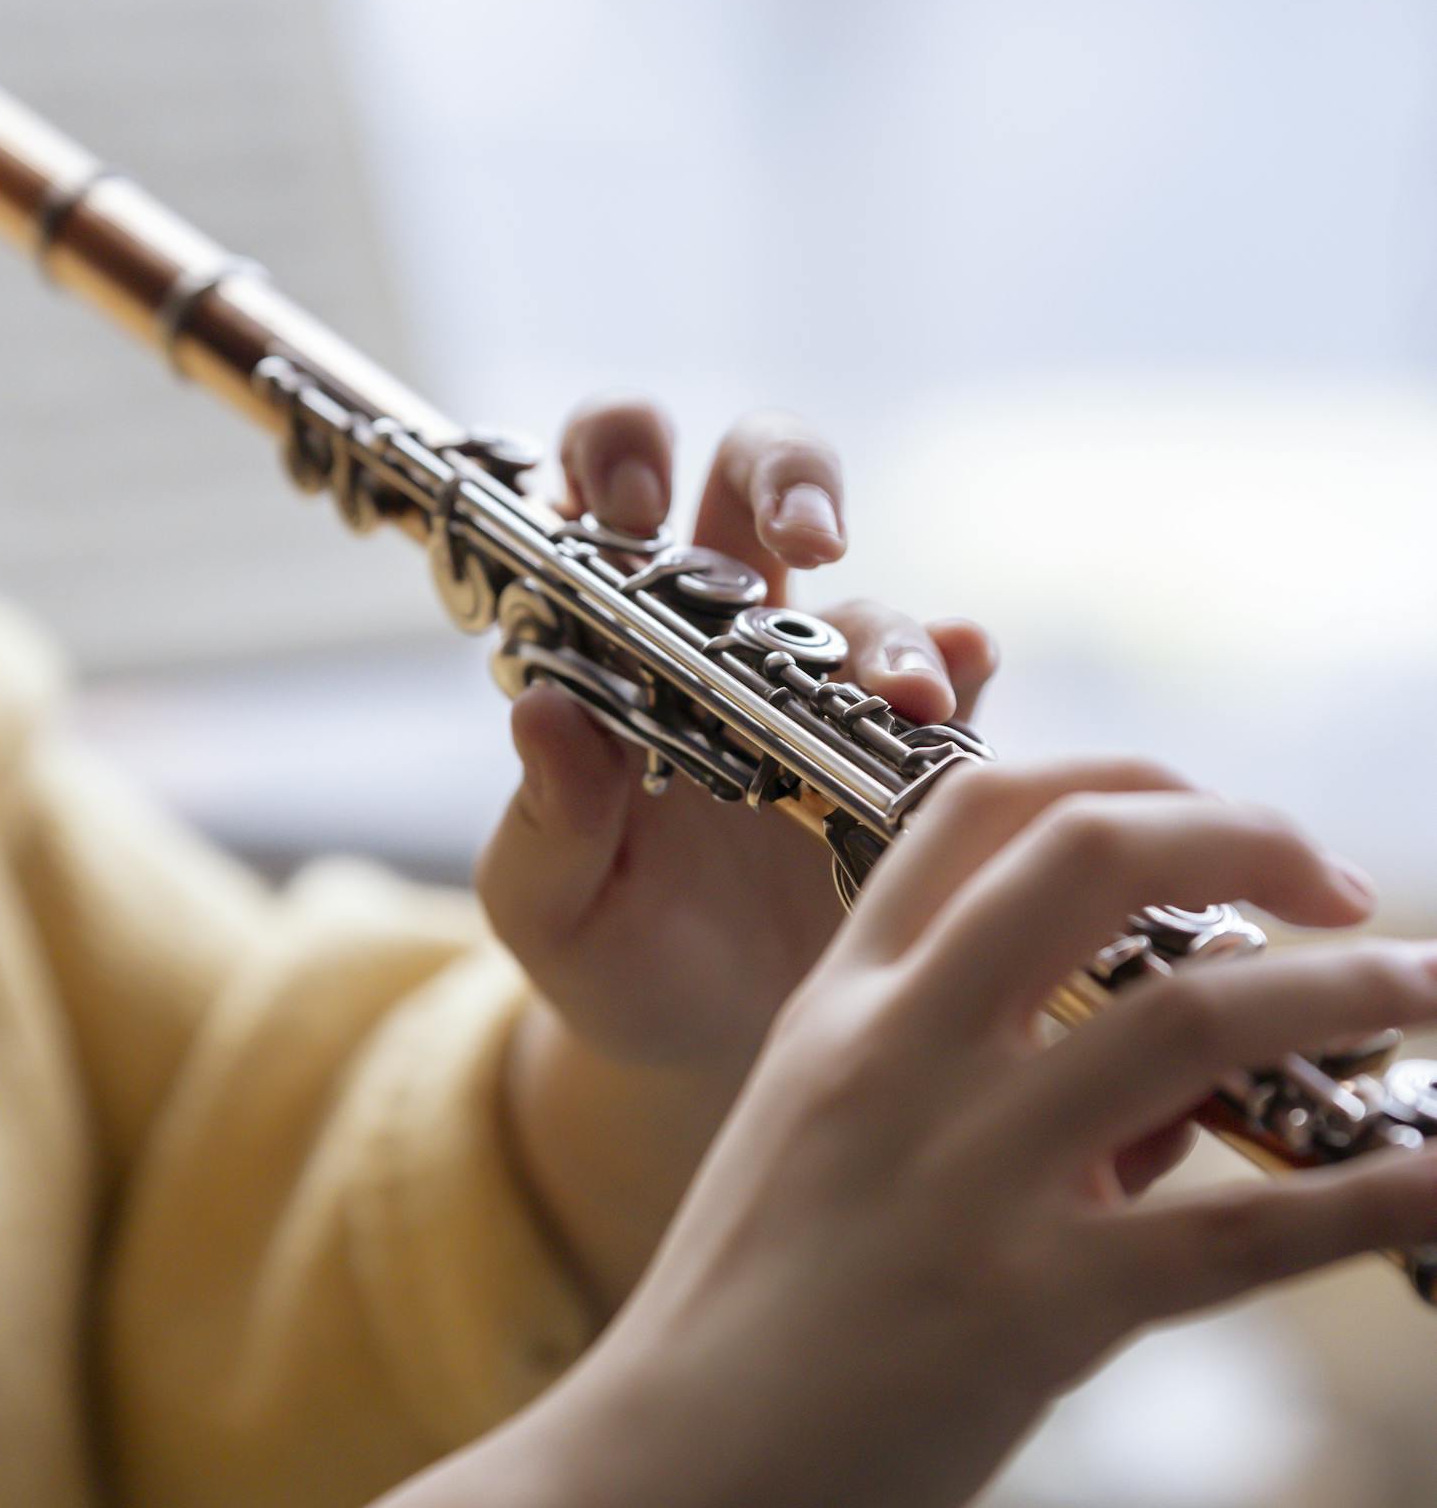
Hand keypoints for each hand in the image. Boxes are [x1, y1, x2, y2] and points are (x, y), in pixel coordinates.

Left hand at [475, 397, 997, 1307]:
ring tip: (900, 698)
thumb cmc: (612, 957)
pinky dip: (965, 670)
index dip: (618, 456)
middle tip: (808, 536)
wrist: (713, 1051)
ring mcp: (823, 689)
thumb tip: (544, 713)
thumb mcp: (548, 910)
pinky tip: (966, 687)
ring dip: (889, 631)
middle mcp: (723, 636)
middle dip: (787, 474)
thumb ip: (542, 822)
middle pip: (759, 476)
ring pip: (868, 597)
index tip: (629, 505)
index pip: (610, 484)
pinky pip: (955, 683)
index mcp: (613, 638)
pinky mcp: (907, 754)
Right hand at [562, 759, 1436, 1507]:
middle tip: (1344, 886)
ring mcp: (967, 1171)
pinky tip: (1436, 1181)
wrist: (654, 1489)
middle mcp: (903, 1052)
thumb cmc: (743, 1333)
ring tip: (1424, 997)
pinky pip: (1238, 1233)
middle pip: (1097, 849)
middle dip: (1251, 836)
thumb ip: (968, 1097)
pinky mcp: (1029, 1308)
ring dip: (1346, 991)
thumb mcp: (824, 1157)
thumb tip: (1163, 1119)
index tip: (1223, 829)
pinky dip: (1367, 1197)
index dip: (1128, 780)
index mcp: (842, 1004)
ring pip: (1197, 1018)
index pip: (980, 805)